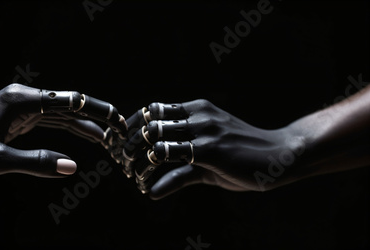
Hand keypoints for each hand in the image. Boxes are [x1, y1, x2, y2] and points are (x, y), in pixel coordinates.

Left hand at [122, 100, 305, 198]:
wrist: (280, 155)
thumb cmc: (242, 156)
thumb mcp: (206, 160)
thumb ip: (178, 172)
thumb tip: (150, 191)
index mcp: (196, 108)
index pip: (151, 110)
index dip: (131, 127)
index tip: (121, 144)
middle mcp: (198, 114)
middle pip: (149, 123)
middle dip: (130, 145)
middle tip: (123, 163)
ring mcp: (204, 130)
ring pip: (156, 140)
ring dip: (138, 161)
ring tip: (133, 176)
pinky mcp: (211, 150)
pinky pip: (172, 161)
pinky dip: (156, 179)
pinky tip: (150, 190)